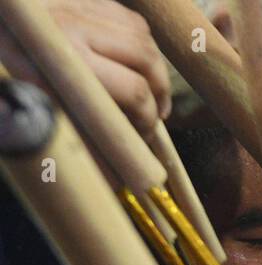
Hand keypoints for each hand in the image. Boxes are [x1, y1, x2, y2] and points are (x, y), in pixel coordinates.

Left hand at [0, 0, 170, 133]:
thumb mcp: (22, 100)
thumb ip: (67, 131)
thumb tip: (109, 171)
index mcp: (62, 60)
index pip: (133, 92)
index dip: (147, 119)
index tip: (141, 135)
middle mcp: (74, 27)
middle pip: (146, 62)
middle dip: (160, 93)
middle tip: (154, 115)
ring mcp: (76, 4)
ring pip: (142, 37)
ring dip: (155, 68)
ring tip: (152, 90)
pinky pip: (126, 17)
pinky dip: (139, 41)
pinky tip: (133, 60)